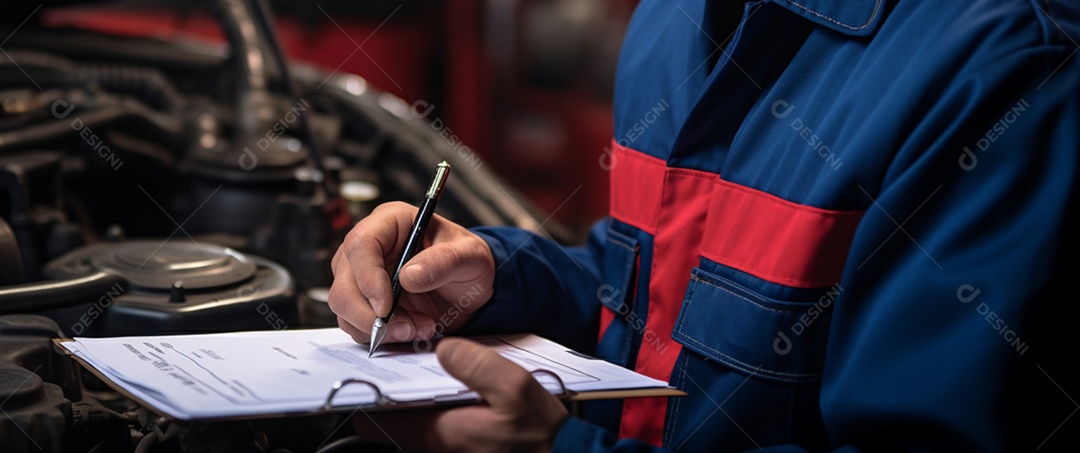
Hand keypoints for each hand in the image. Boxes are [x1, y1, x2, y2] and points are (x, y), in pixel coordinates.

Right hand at [329, 201, 495, 345]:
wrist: (468, 288)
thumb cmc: (467, 261)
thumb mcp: (469, 256)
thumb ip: (444, 261)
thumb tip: (409, 276)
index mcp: (391, 222)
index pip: (361, 244)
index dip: (368, 278)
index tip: (386, 306)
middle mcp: (369, 247)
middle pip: (343, 282)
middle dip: (371, 314)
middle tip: (406, 328)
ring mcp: (361, 275)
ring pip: (345, 307)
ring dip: (379, 328)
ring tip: (419, 327)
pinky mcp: (363, 301)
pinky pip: (355, 324)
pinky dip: (381, 335)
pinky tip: (411, 329)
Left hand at [353, 338, 569, 451]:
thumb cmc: (542, 436)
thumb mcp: (516, 389)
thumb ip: (477, 365)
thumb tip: (445, 348)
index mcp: (441, 433)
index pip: (379, 421)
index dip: (370, 394)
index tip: (372, 371)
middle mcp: (439, 447)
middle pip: (396, 418)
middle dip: (396, 390)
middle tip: (404, 360)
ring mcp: (451, 450)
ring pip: (418, 420)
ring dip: (419, 397)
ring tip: (432, 368)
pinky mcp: (465, 448)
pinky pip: (439, 424)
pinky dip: (440, 405)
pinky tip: (460, 387)